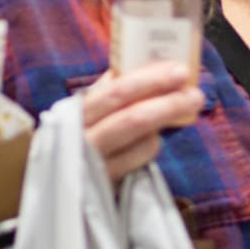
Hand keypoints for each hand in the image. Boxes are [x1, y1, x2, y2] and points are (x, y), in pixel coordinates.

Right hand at [81, 62, 203, 183]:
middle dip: (169, 103)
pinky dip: (152, 145)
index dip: (150, 79)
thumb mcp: (89, 108)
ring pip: (143, 142)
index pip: (116, 91)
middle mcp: (82, 138)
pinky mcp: (107, 184)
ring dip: (166, 125)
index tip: (179, 69)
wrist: (54, 182)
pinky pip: (141, 161)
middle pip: (134, 118)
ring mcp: (94, 165)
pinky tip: (153, 137)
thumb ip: (112, 88)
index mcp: (76, 111)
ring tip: (185, 110)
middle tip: (195, 94)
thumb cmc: (80, 132)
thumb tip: (151, 64)